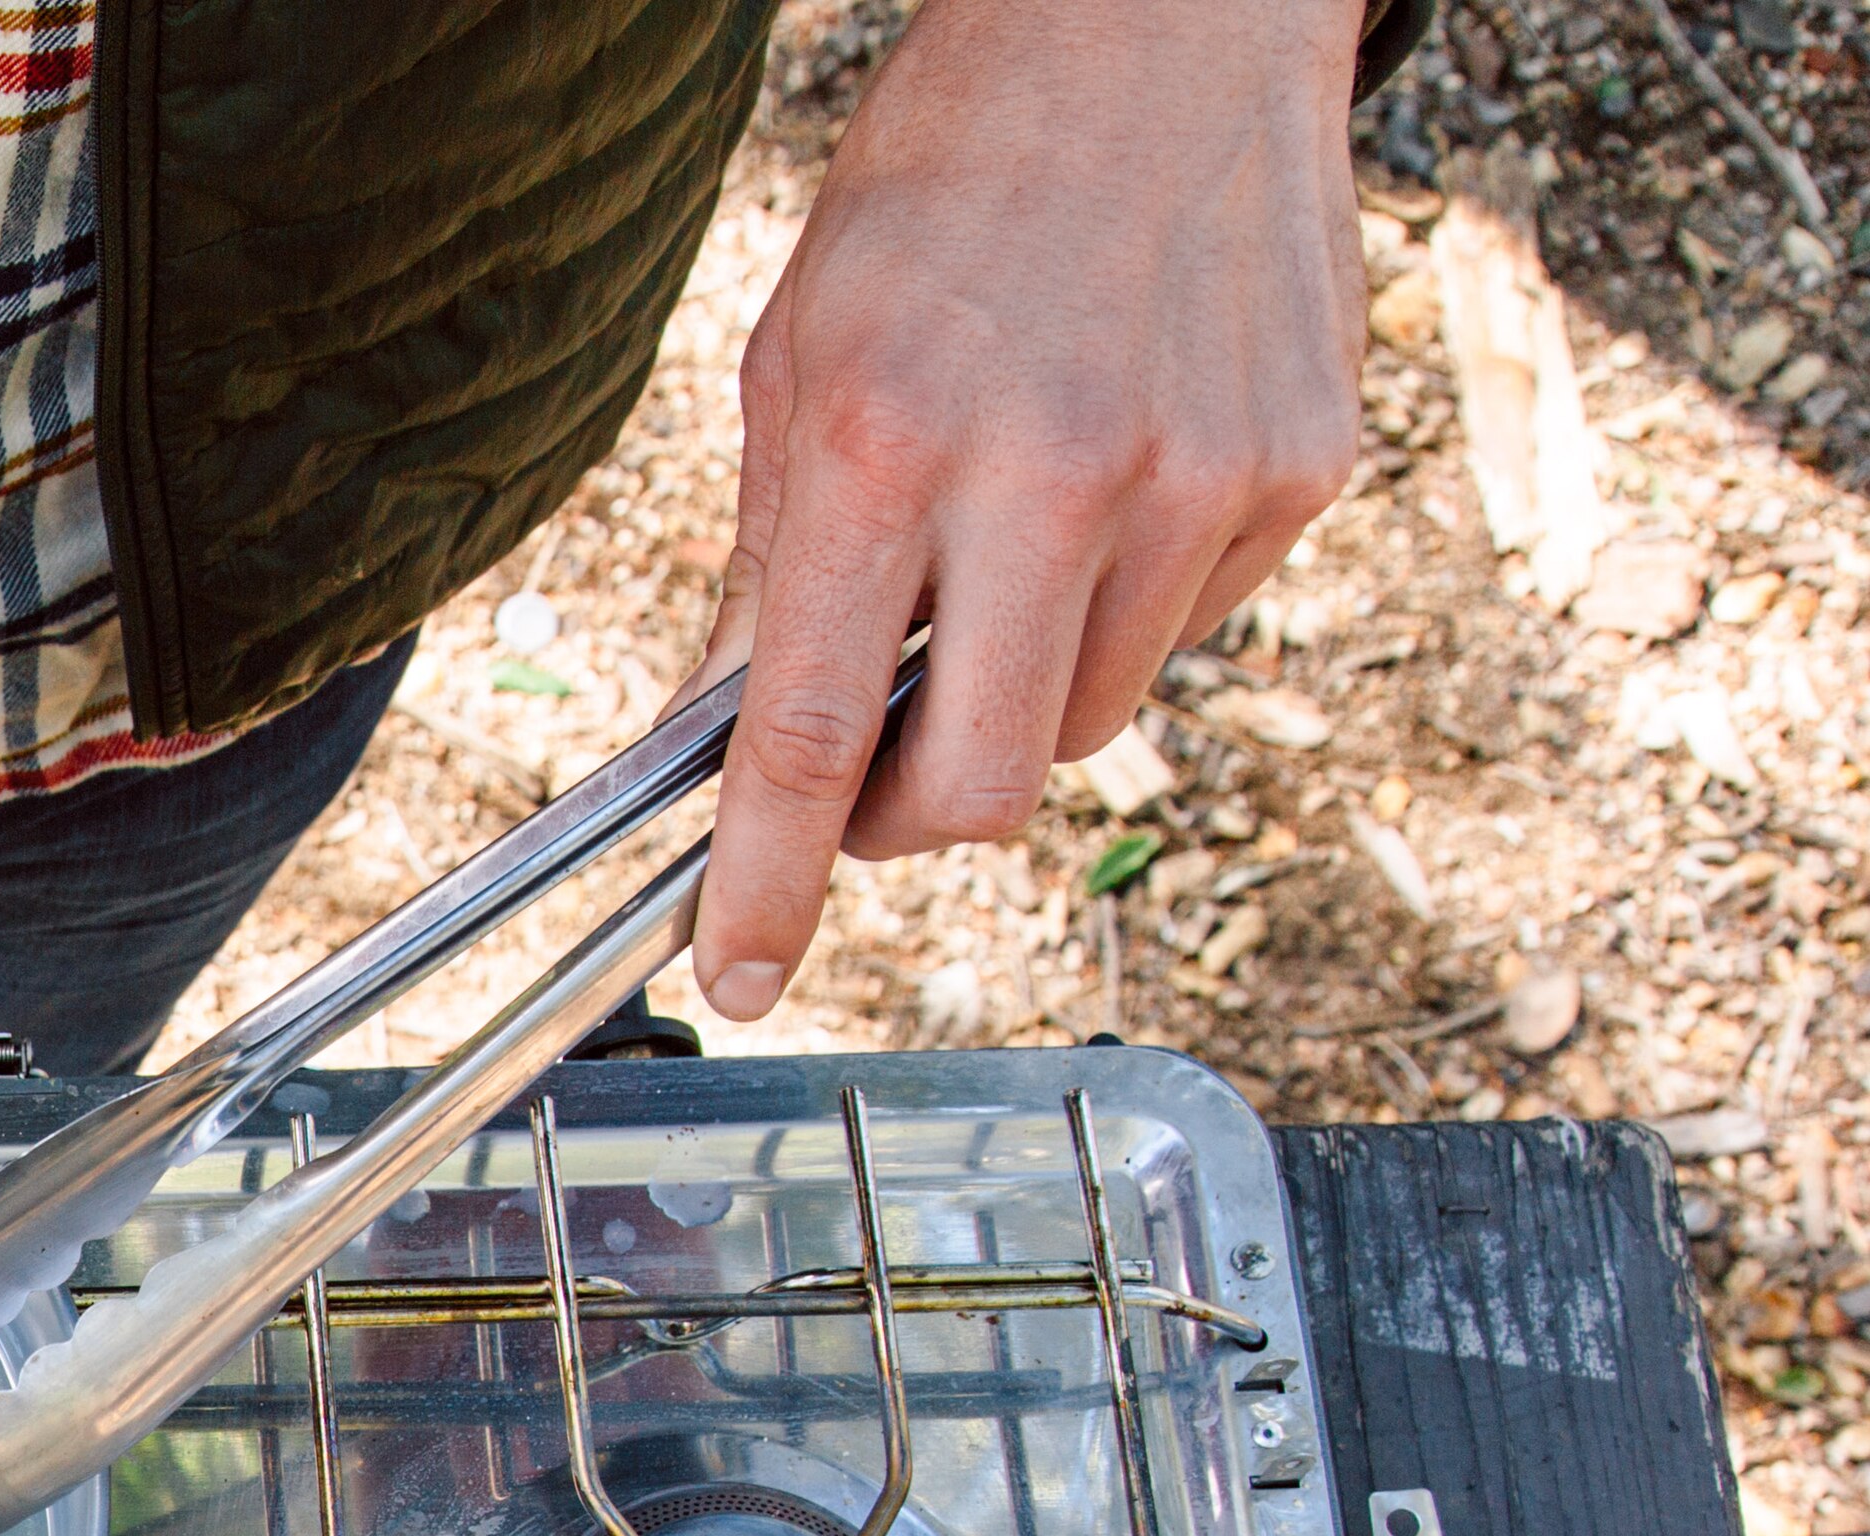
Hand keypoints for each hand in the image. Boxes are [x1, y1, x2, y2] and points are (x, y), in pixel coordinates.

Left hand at [686, 0, 1364, 1020]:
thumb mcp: (797, 363)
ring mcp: (1196, 477)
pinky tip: (1105, 485)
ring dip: (1019, 693)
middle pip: (980, 784)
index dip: (772, 884)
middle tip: (874, 762)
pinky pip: (1187, 632)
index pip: (813, 742)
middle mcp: (1053, 471)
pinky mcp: (1299, 471)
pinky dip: (1123, 605)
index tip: (746, 966)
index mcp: (889, 444)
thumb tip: (712, 747)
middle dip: (911, 813)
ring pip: (1087, 722)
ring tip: (998, 553)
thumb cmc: (955, 180)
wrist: (1159, 24)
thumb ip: (765, 574)